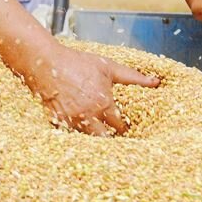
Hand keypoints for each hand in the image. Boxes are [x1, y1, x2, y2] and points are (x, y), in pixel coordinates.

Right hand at [26, 45, 159, 135]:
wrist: (44, 62)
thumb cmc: (76, 63)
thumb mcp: (107, 67)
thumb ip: (133, 77)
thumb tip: (156, 82)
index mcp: (103, 104)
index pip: (120, 126)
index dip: (124, 127)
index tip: (125, 127)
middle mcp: (88, 116)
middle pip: (104, 139)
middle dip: (110, 138)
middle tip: (112, 136)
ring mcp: (71, 121)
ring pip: (86, 139)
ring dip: (92, 137)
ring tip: (96, 133)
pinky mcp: (57, 122)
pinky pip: (70, 135)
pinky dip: (75, 134)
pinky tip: (78, 128)